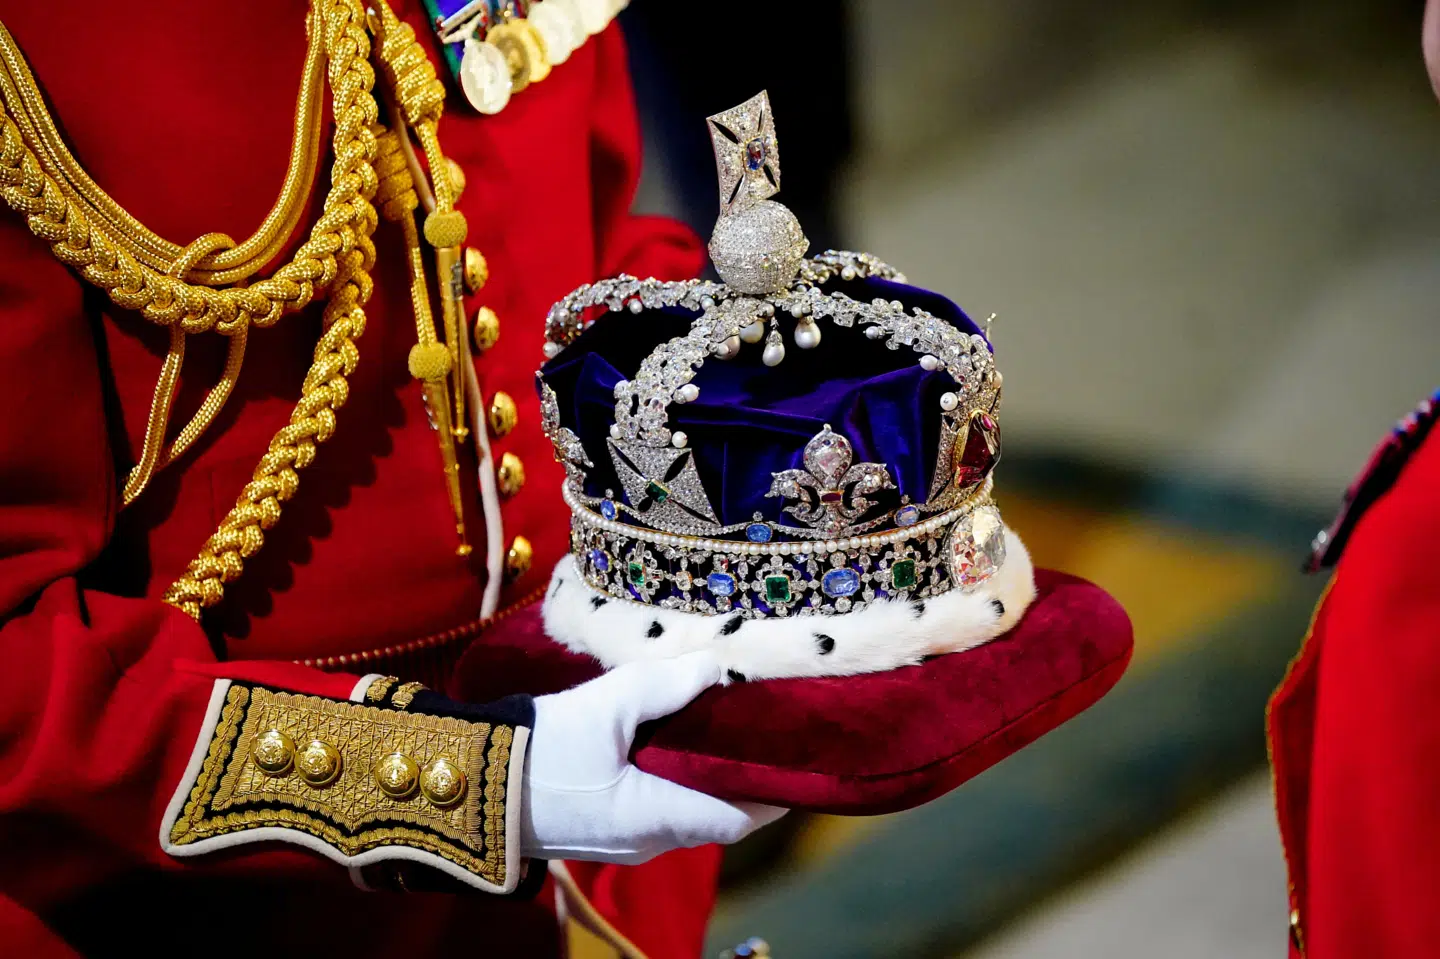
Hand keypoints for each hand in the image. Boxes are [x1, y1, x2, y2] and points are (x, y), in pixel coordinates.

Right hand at [520, 651, 786, 863]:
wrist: (469, 783)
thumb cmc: (541, 749)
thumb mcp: (606, 705)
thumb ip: (666, 685)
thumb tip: (717, 668)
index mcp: (659, 818)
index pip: (741, 816)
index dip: (774, 791)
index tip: (797, 755)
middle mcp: (648, 841)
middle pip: (715, 814)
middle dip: (741, 777)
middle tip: (761, 729)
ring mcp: (621, 842)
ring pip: (684, 812)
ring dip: (705, 778)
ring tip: (720, 728)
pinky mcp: (599, 832)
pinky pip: (654, 810)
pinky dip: (674, 781)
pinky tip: (670, 743)